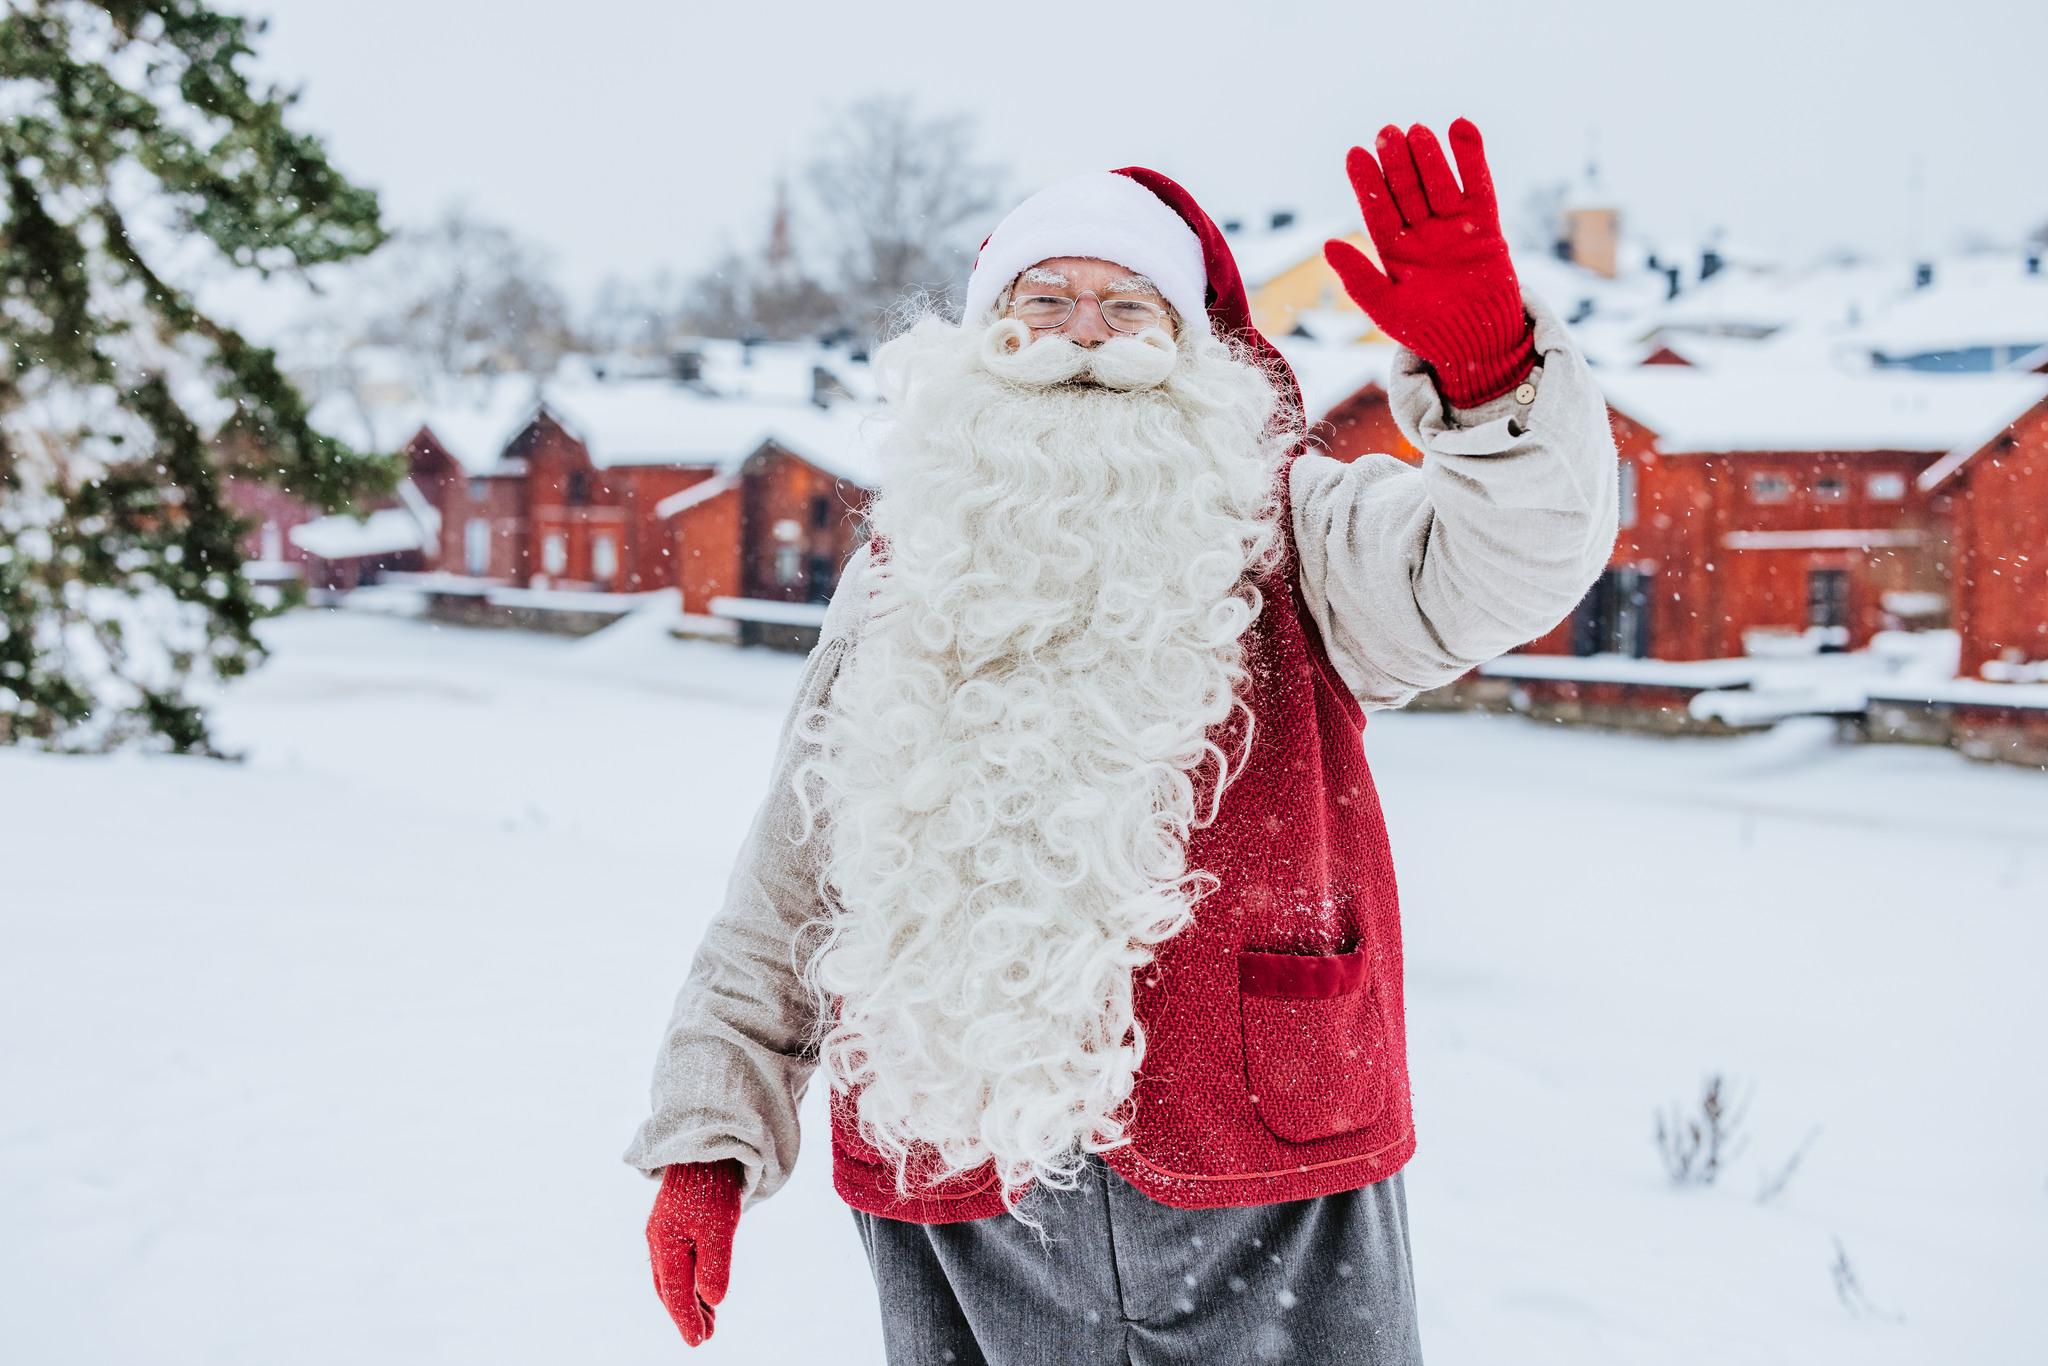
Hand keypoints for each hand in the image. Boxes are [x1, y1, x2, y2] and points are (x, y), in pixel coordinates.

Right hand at [646, 1159, 742, 1345]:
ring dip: (689, 1300)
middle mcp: (659, 1242)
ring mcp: (663, 1233)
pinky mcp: (674, 1226)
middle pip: (670, 1289)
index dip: (687, 1319)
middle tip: (706, 1337)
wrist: (706, 1149)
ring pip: (673, 1277)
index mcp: (665, 1244)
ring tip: (709, 1320)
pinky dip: (689, 1281)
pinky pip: (677, 1263)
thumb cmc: (712, 1186)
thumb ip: (714, 1264)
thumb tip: (712, 1300)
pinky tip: (704, 1290)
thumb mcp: (719, 1226)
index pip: (676, 1293)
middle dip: (687, 1315)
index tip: (699, 1342)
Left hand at [1324, 118, 1535, 407]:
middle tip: (1386, 133)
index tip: (1354, 154)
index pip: (1377, 208)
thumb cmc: (1426, 331)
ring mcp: (1453, 226)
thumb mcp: (1385, 308)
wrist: (1476, 345)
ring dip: (1428, 157)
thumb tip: (1327, 245)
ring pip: (1438, 183)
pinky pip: (1478, 186)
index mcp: (1393, 250)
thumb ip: (1358, 278)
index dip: (1366, 182)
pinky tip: (1461, 127)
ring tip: (1416, 133)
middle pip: (1406, 190)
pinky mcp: (1484, 225)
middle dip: (1396, 163)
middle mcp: (1421, 232)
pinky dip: (1472, 158)